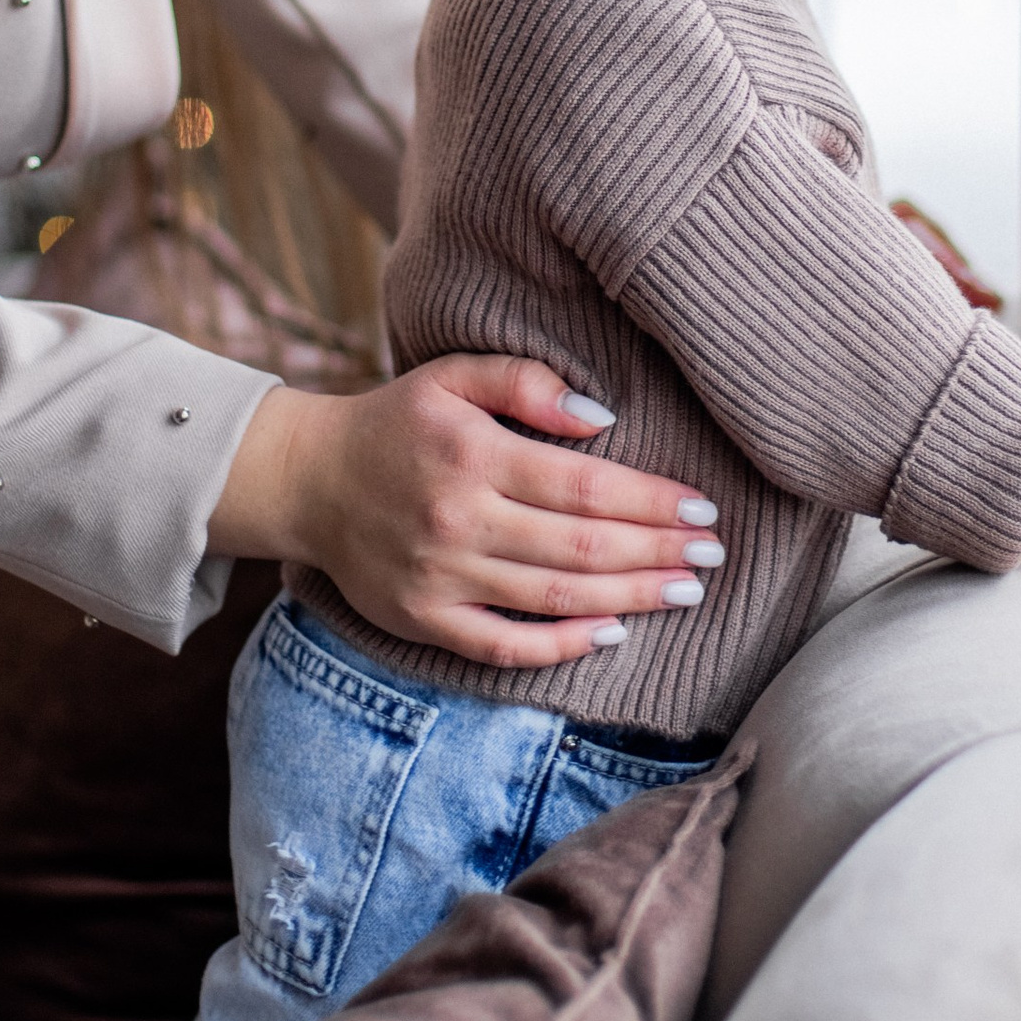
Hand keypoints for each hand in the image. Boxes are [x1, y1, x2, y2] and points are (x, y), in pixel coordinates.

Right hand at [206, 356, 725, 671]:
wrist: (307, 479)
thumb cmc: (396, 422)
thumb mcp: (452, 375)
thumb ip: (526, 383)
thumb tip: (602, 419)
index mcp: (472, 454)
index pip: (584, 486)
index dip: (651, 500)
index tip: (702, 508)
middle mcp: (459, 520)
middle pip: (582, 546)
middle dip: (658, 552)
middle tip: (713, 554)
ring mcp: (441, 578)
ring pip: (556, 598)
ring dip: (632, 596)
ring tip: (686, 590)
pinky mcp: (424, 621)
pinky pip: (505, 645)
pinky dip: (564, 646)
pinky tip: (613, 632)